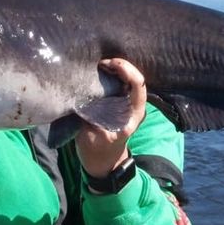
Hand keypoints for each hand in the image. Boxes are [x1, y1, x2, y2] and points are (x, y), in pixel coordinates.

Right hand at [75, 58, 146, 177]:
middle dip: (120, 65)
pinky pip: (120, 83)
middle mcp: (134, 106)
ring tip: (99, 64)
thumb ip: (92, 116)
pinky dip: (111, 73)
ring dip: (116, 68)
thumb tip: (84, 96)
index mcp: (133, 115)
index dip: (127, 70)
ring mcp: (128, 104)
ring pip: (128, 78)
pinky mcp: (120, 102)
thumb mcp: (92, 137)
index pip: (138, 86)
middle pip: (135, 77)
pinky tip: (99, 69)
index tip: (109, 64)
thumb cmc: (97, 152)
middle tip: (101, 62)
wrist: (102, 162)